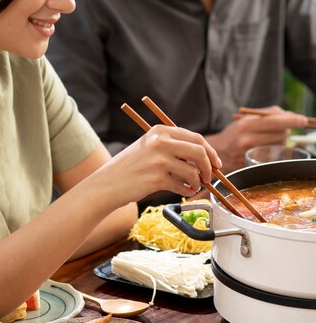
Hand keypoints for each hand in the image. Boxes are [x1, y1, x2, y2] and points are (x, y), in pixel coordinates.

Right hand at [98, 124, 221, 205]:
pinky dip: (187, 191)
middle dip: (209, 167)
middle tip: (208, 178)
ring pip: (193, 171)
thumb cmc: (130, 167)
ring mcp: (158, 160)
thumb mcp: (149, 147)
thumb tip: (205, 157)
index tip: (216, 164)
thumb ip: (173, 147)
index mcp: (160, 131)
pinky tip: (182, 191)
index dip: (210, 152)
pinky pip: (183, 186)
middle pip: (199, 152)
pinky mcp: (157, 178)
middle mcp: (160, 142)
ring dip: (197, 183)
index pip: (196, 138)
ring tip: (191, 187)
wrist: (107, 184)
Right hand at [206, 106, 307, 172]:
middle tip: (285, 126)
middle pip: (281, 133)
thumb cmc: (233, 134)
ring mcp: (251, 153)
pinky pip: (274, 154)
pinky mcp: (254, 163)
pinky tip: (267, 147)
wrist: (216, 153)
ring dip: (282, 139)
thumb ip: (265, 115)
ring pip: (280, 144)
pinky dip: (275, 149)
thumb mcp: (244, 120)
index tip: (303, 120)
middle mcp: (248, 139)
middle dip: (287, 128)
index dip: (292, 120)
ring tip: (270, 137)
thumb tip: (287, 114)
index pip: (275, 121)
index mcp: (245, 125)